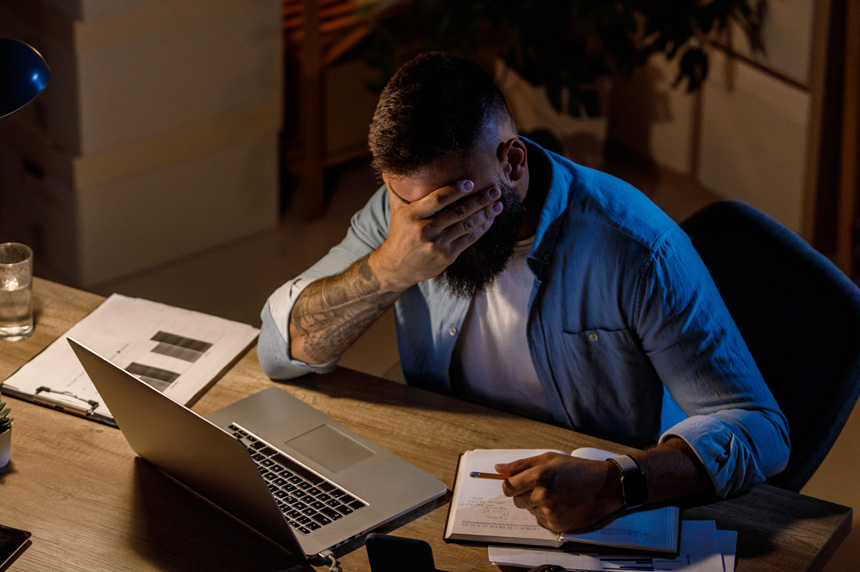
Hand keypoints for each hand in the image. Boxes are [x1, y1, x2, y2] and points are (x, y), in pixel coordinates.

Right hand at [369, 180, 502, 291]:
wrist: (396, 267)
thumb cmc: (399, 233)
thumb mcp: (396, 211)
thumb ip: (397, 190)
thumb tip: (389, 167)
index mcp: (413, 215)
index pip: (437, 200)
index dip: (455, 191)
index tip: (470, 183)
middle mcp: (425, 229)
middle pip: (457, 212)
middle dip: (480, 200)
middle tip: (495, 190)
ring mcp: (437, 244)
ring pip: (466, 226)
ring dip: (485, 214)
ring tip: (498, 204)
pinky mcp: (446, 256)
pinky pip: (468, 240)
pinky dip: (481, 229)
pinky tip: (490, 220)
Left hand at [496, 452, 623, 531]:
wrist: (604, 487)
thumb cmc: (576, 469)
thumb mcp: (549, 458)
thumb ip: (521, 465)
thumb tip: (498, 469)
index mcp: (539, 476)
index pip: (508, 487)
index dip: (510, 485)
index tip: (515, 483)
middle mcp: (543, 495)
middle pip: (516, 500)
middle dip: (524, 494)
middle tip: (540, 486)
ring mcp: (550, 512)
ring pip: (529, 510)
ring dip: (536, 503)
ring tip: (555, 494)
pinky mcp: (557, 524)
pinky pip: (541, 520)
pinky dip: (546, 513)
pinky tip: (560, 503)